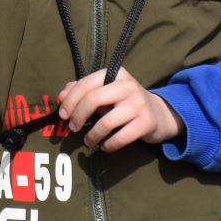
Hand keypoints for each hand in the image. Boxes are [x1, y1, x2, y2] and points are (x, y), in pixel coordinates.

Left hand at [56, 68, 182, 151]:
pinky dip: (108, 145)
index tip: (62, 115)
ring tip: (88, 141)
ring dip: (92, 135)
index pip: (85, 84)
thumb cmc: (124, 102)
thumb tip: (61, 97)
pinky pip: (120, 138)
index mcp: (115, 73)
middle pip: (93, 99)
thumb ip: (82, 90)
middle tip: (73, 128)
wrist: (159, 114)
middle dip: (77, 116)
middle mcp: (127, 85)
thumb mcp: (105, 91)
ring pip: (106, 122)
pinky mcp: (147, 122)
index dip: (70, 100)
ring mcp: (139, 103)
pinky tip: (104, 146)